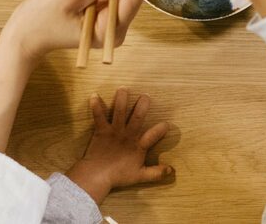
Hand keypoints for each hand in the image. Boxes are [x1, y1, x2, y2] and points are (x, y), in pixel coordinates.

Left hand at [65, 88, 172, 203]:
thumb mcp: (140, 176)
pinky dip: (96, 106)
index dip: (161, 129)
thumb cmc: (118, 175)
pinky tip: (94, 95)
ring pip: (119, 112)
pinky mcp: (101, 131)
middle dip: (142, 105)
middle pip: (137, 117)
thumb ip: (156, 173)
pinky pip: (99, 116)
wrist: (96, 176)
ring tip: (123, 89)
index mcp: (138, 146)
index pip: (153, 135)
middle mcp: (127, 135)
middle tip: (145, 96)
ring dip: (121, 100)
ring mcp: (114, 132)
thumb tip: (171, 170)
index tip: (167, 123)